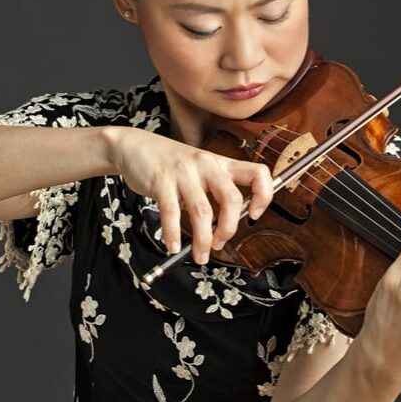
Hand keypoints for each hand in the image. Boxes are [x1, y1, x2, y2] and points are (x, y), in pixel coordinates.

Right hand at [111, 127, 274, 263]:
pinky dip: (172, 234)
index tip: (254, 216)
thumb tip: (226, 225)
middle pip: (232, 199)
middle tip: (219, 244)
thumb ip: (215, 191)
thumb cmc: (172, 163)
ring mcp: (184, 172)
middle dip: (228, 228)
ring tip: (200, 255)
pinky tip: (172, 246)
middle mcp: (207, 165)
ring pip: (202, 211)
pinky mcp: (161, 180)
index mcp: (221, 163)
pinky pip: (171, 212)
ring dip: (203, 240)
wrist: (136, 146)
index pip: (258, 173)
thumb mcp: (201, 170)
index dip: (264, 195)